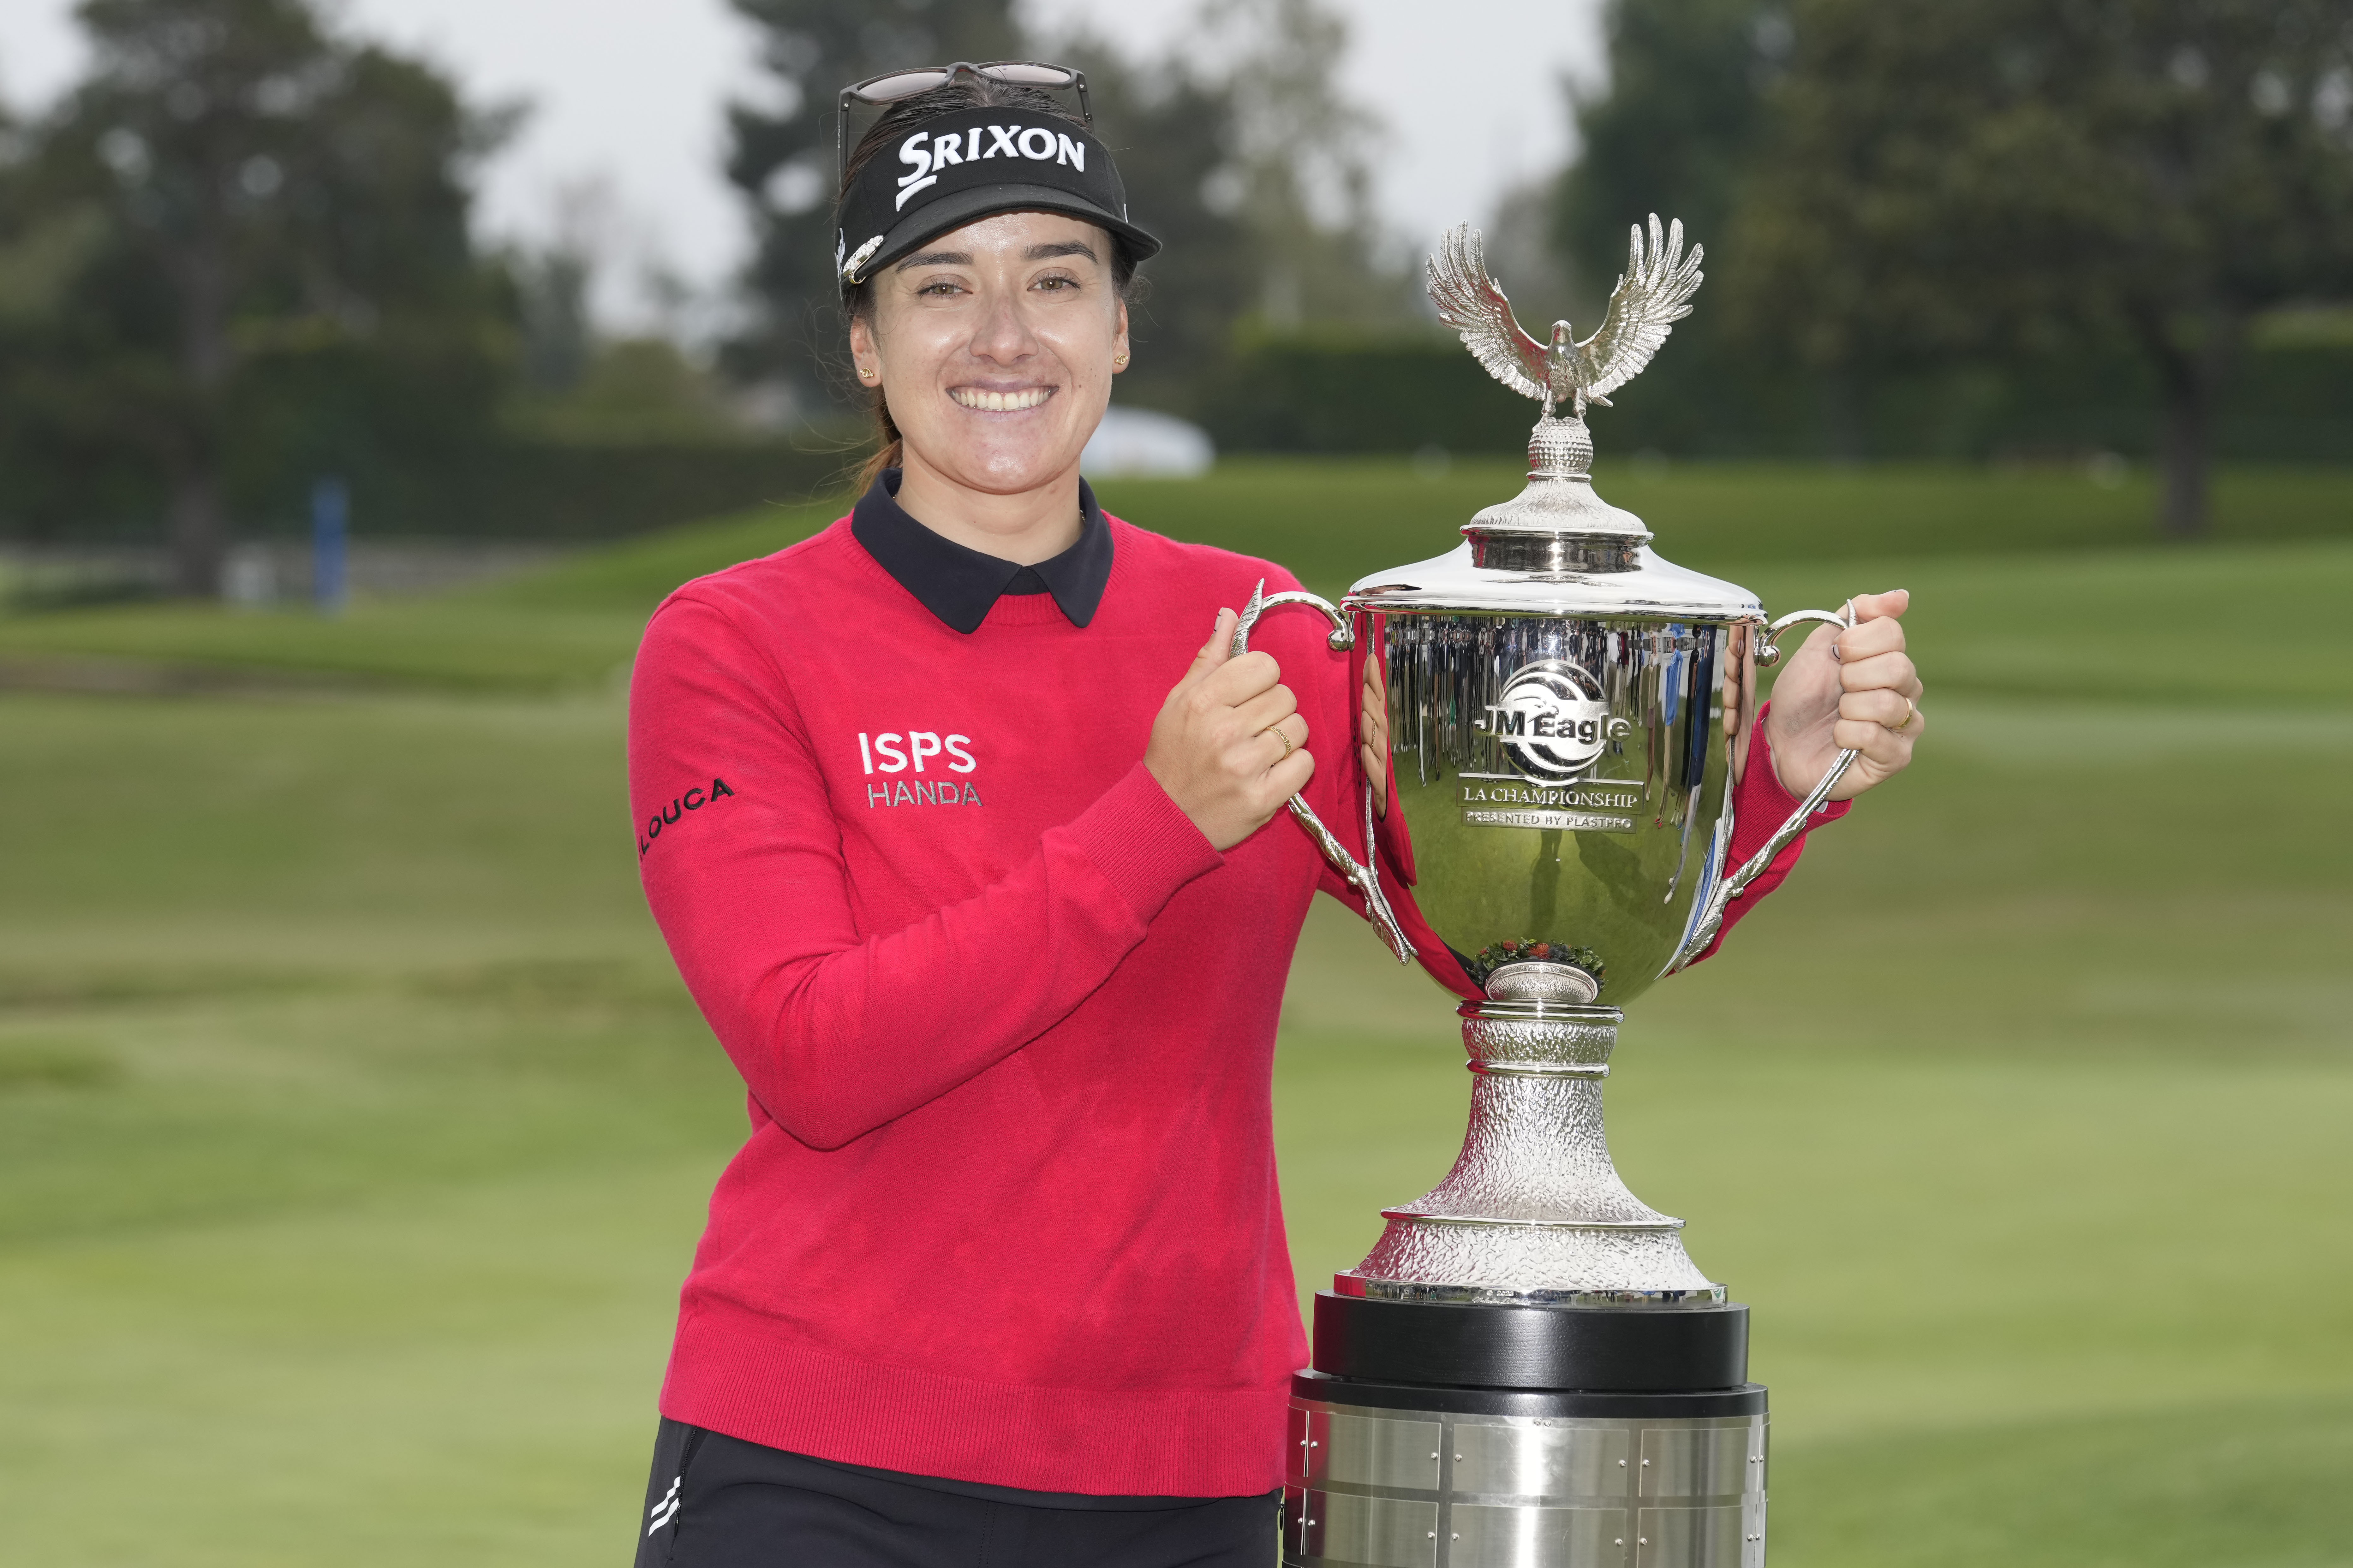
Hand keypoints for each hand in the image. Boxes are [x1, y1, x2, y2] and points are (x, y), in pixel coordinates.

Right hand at [1147, 607, 1313, 850]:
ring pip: (1299, 728)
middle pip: (1286, 696)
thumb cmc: (1172, 756)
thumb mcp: (1178, 702)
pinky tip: (1270, 771)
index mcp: (1203, 701)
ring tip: (1260, 750)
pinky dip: (1294, 767)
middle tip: (1251, 728)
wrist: (1163, 818)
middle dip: (1273, 709)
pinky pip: (1305, 763)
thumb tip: (1229, 616)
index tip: (1248, 696)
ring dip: (1285, 738)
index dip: (1262, 679)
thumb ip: (1209, 659)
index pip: (1265, 665)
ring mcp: (1245, 766)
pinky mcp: (1262, 798)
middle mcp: (1224, 731)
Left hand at [1360, 654, 1389, 817]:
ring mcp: (1383, 768)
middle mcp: (1381, 748)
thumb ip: (1363, 726)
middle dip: (1374, 696)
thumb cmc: (1371, 781)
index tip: (1370, 658)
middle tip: (1369, 675)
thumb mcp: (1363, 748)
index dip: (1373, 682)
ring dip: (1372, 725)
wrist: (1383, 816)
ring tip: (1365, 708)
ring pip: (1378, 743)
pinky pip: (1376, 774)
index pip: (1375, 704)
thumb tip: (1359, 697)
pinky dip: (1371, 763)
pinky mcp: (1381, 790)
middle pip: (1379, 718)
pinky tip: (1365, 751)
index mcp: (1375, 736)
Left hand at [1764, 589, 1922, 801]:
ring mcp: (1906, 725)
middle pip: (1896, 667)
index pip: (1892, 633)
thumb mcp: (1819, 647)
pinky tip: (1840, 739)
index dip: (1854, 644)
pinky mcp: (1896, 757)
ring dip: (1847, 709)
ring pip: (1886, 703)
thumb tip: (1901, 596)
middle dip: (1851, 677)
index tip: (1836, 657)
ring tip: (1838, 715)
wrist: (1781, 743)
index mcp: (1891, 659)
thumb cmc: (1802, 697)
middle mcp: (1907, 690)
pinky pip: (1875, 735)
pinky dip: (1846, 734)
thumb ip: (1857, 615)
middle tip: (1837, 690)